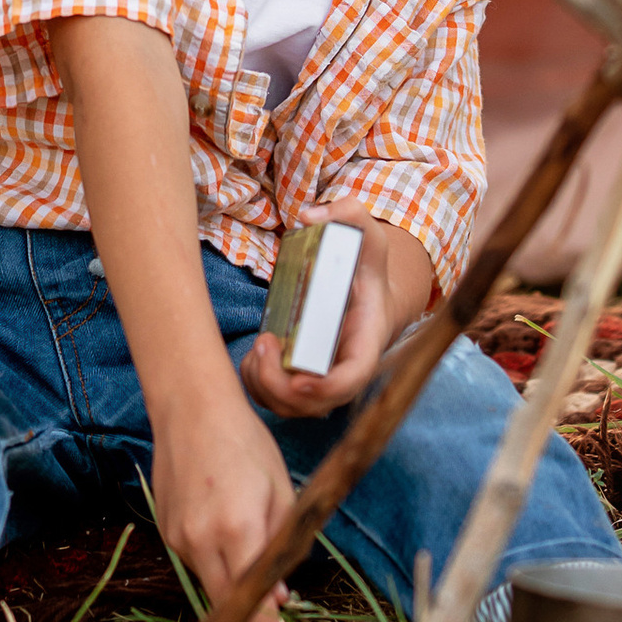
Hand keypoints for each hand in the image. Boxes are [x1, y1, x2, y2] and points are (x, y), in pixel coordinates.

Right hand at [147, 374, 304, 621]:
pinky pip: (197, 560)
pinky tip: (224, 521)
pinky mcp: (166, 531)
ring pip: (211, 581)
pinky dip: (215, 557)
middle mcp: (202, 540)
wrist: (190, 410)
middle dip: (249, 619)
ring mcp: (178, 537)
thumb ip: (282, 546)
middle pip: (226, 603)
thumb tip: (281, 597)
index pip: (252, 600)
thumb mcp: (281, 492)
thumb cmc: (247, 444)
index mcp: (238, 528)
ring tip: (248, 536)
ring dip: (233, 580)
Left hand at [243, 209, 434, 421]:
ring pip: (291, 407)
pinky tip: (254, 354)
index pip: (353, 379)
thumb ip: (349, 214)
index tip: (298, 380)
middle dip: (282, 387)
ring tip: (257, 347)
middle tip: (263, 346)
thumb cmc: (365, 267)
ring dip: (264, 387)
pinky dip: (256, 384)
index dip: (327, 389)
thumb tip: (310, 214)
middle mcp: (344, 368)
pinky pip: (274, 397)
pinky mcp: (300, 377)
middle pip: (315, 404)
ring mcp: (322, 378)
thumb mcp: (366, 234)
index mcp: (366, 341)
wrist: (364, 292)